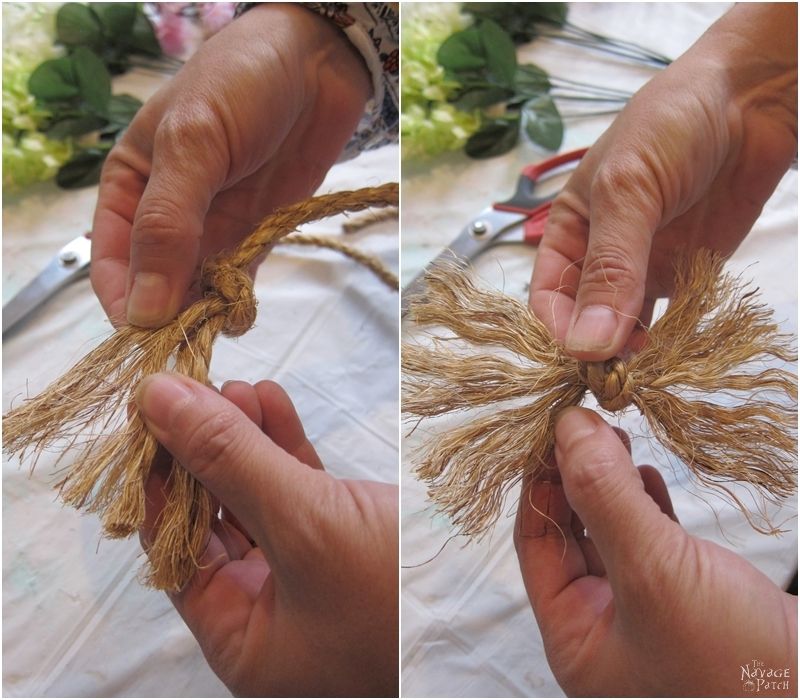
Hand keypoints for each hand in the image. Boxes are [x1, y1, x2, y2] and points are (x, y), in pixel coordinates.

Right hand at [92, 3, 370, 326]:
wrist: (317, 63)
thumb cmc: (241, 84)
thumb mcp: (191, 144)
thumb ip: (167, 225)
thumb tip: (143, 308)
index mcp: (130, 186)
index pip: (111, 261)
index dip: (123, 301)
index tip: (144, 335)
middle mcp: (165, 214)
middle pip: (154, 283)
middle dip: (167, 316)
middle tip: (188, 345)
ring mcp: (212, 227)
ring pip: (195, 288)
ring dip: (203, 314)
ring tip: (217, 329)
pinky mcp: (253, 234)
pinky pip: (236, 280)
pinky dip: (236, 301)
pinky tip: (240, 314)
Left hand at [136, 375, 397, 696]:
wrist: (496, 599)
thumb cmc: (398, 596)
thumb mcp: (302, 524)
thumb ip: (228, 459)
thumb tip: (157, 401)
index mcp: (243, 637)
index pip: (176, 550)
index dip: (159, 479)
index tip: (149, 416)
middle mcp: (270, 610)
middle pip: (216, 518)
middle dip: (207, 450)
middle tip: (195, 391)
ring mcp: (310, 572)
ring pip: (260, 495)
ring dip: (246, 440)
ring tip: (235, 387)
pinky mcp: (347, 538)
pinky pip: (301, 488)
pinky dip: (286, 444)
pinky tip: (272, 402)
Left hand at [515, 406, 796, 696]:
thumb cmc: (736, 663)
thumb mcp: (655, 572)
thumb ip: (605, 497)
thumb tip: (568, 428)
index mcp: (576, 638)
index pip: (536, 543)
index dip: (542, 480)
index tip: (554, 428)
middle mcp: (602, 627)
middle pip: (571, 533)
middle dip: (578, 477)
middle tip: (589, 426)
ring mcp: (645, 613)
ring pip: (611, 531)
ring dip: (611, 484)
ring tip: (616, 440)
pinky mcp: (688, 598)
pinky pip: (650, 540)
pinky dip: (646, 503)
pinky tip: (648, 476)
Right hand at [529, 3, 796, 359]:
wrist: (749, 97)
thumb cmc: (671, 125)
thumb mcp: (628, 190)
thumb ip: (610, 267)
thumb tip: (587, 342)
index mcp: (569, 232)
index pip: (549, 297)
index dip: (559, 329)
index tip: (583, 354)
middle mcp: (601, 256)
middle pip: (585, 319)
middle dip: (595, 348)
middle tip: (618, 377)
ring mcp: (644, 268)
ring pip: (626, 327)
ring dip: (633, 353)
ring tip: (648, 370)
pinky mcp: (686, 274)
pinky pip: (671, 319)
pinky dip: (671, 340)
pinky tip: (676, 352)